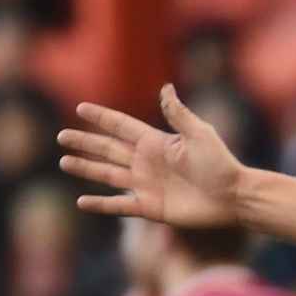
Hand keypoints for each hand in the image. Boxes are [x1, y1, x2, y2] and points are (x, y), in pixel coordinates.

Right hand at [58, 87, 247, 228]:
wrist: (233, 198)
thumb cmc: (221, 164)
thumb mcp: (200, 134)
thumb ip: (178, 114)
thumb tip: (165, 87)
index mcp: (156, 142)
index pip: (121, 126)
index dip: (102, 118)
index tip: (81, 108)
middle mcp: (147, 162)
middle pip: (108, 149)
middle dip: (85, 142)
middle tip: (61, 136)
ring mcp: (146, 186)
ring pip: (107, 175)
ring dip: (86, 168)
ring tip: (64, 162)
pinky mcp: (150, 208)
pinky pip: (119, 206)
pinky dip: (100, 204)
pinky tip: (81, 201)